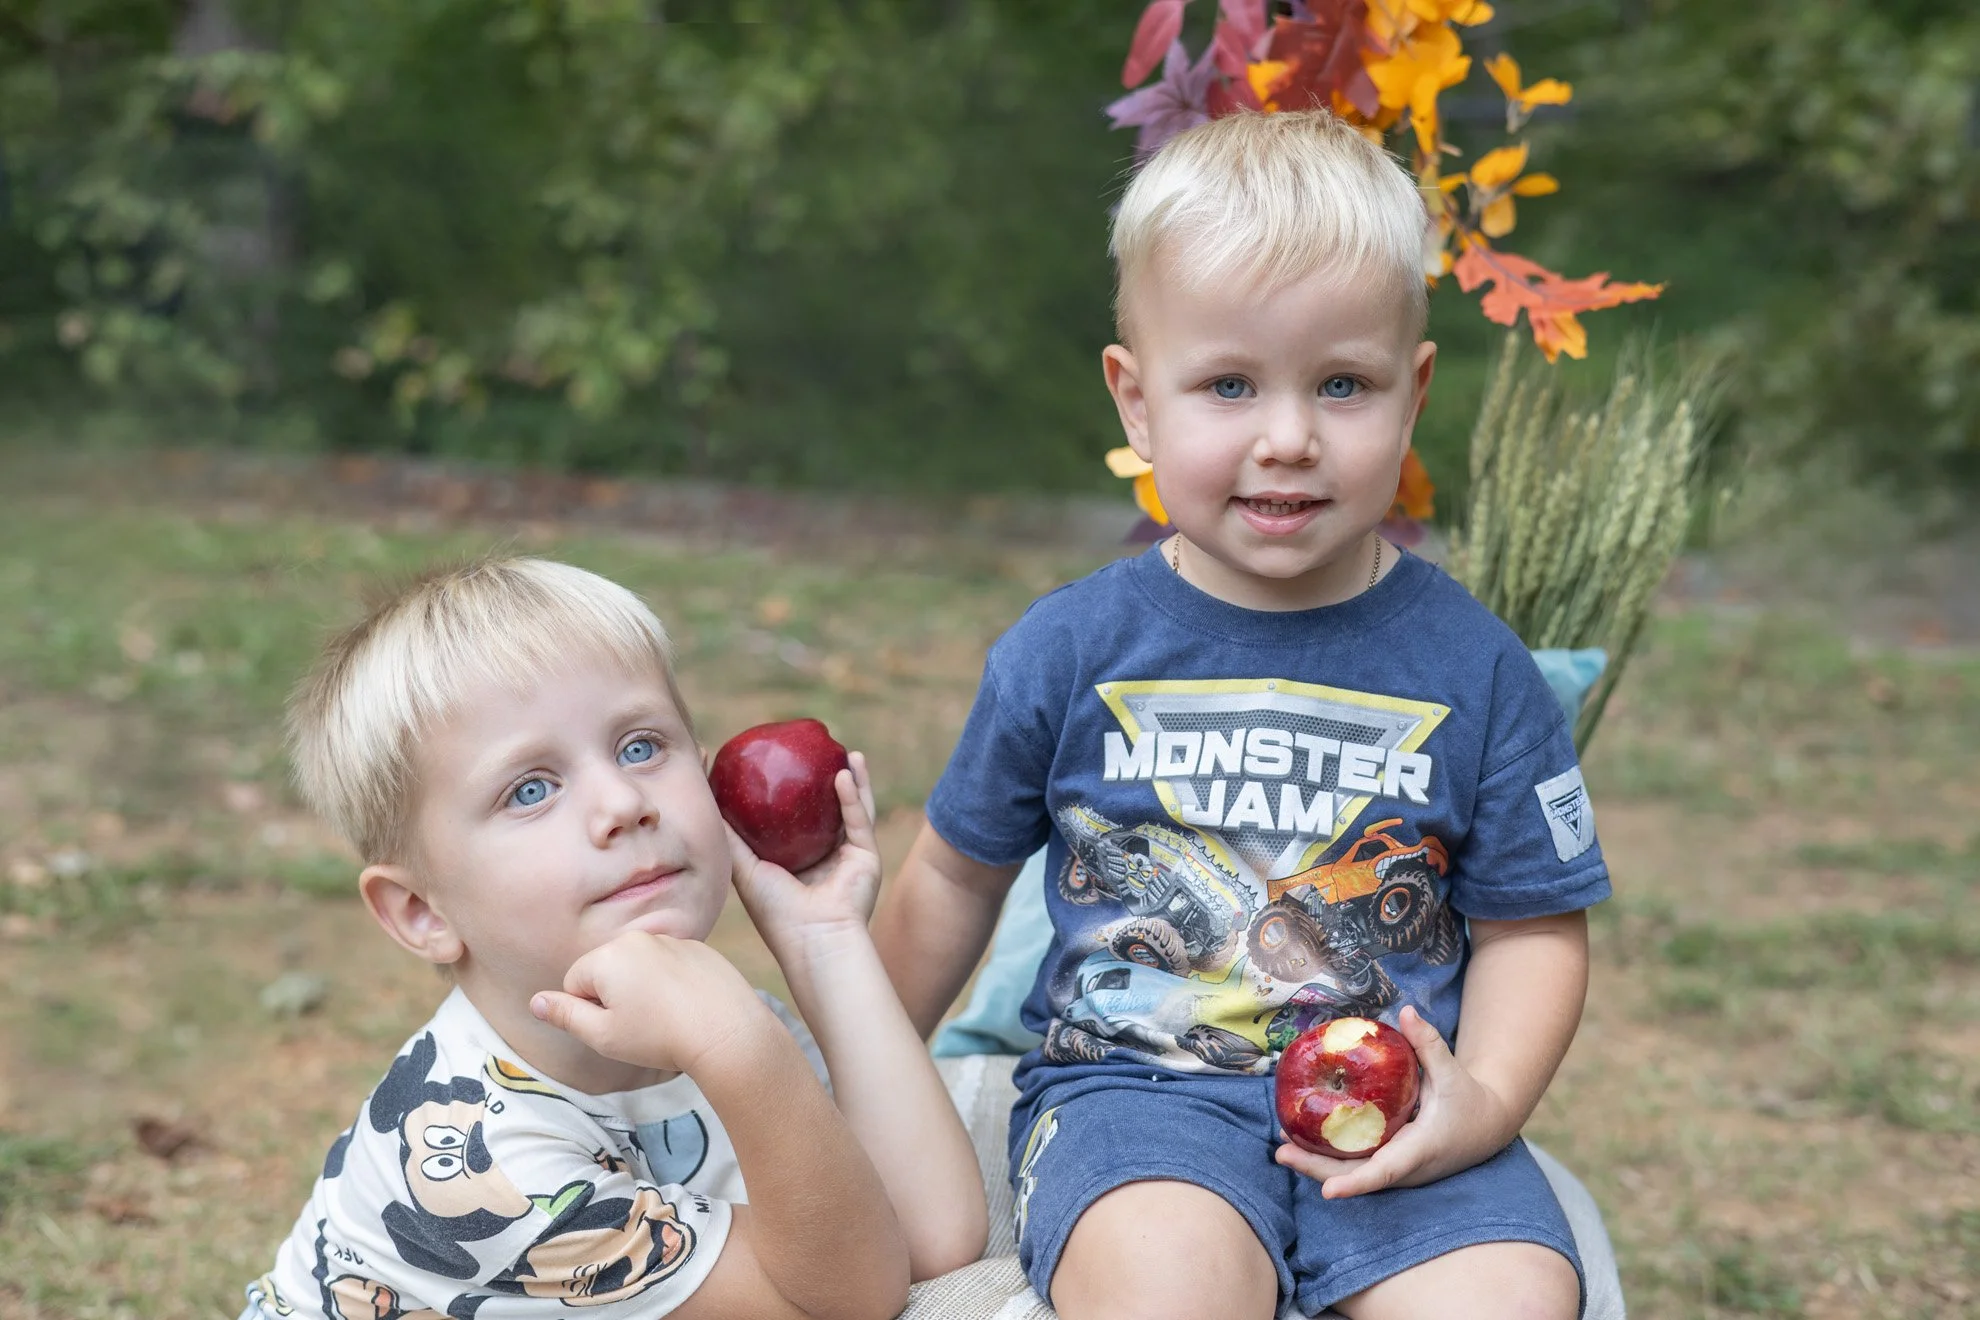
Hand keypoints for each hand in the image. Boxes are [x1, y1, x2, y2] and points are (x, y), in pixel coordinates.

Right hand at [531, 930, 770, 1075]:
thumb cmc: (659, 1037)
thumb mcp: (603, 1035)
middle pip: (607, 969)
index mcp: (608, 955)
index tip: (616, 1026)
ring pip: (640, 968)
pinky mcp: (700, 949)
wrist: (726, 1031)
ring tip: (666, 1018)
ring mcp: (672, 940)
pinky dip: (672, 983)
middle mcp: (638, 938)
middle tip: (641, 1024)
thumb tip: (535, 1001)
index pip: (575, 981)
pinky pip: (670, 966)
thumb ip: (565, 1015)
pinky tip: (687, 1007)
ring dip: (642, 989)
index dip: (589, 1011)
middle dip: (614, 996)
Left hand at [728, 751, 882, 953]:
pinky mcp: (867, 857)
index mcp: (796, 862)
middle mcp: (824, 856)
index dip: (784, 793)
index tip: (775, 763)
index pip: (791, 820)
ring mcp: (847, 856)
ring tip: (845, 751)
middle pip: (826, 810)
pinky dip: (853, 797)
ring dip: (852, 779)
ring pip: (852, 808)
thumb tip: (709, 799)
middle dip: (824, 780)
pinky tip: (844, 773)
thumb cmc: (775, 912)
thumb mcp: (744, 869)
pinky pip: (859, 820)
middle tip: (816, 751)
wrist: (813, 940)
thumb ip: (731, 837)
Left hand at [1274, 1006, 1520, 1198]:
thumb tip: (1406, 1012)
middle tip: (1282, 1153)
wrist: (1485, 1127)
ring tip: (1282, 1148)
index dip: (1355, 1183)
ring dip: (1316, 1165)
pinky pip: (1356, 1166)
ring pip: (1352, 1174)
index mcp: (1421, 1149)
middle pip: (1356, 1178)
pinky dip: (1328, 1158)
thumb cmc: (1468, 1099)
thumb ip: (1429, 1044)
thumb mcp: (1452, 1072)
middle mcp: (1406, 1168)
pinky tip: (1300, 1140)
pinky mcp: (1390, 1165)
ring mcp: (1397, 1171)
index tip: (1329, 1192)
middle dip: (1317, 1170)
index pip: (1384, 1172)